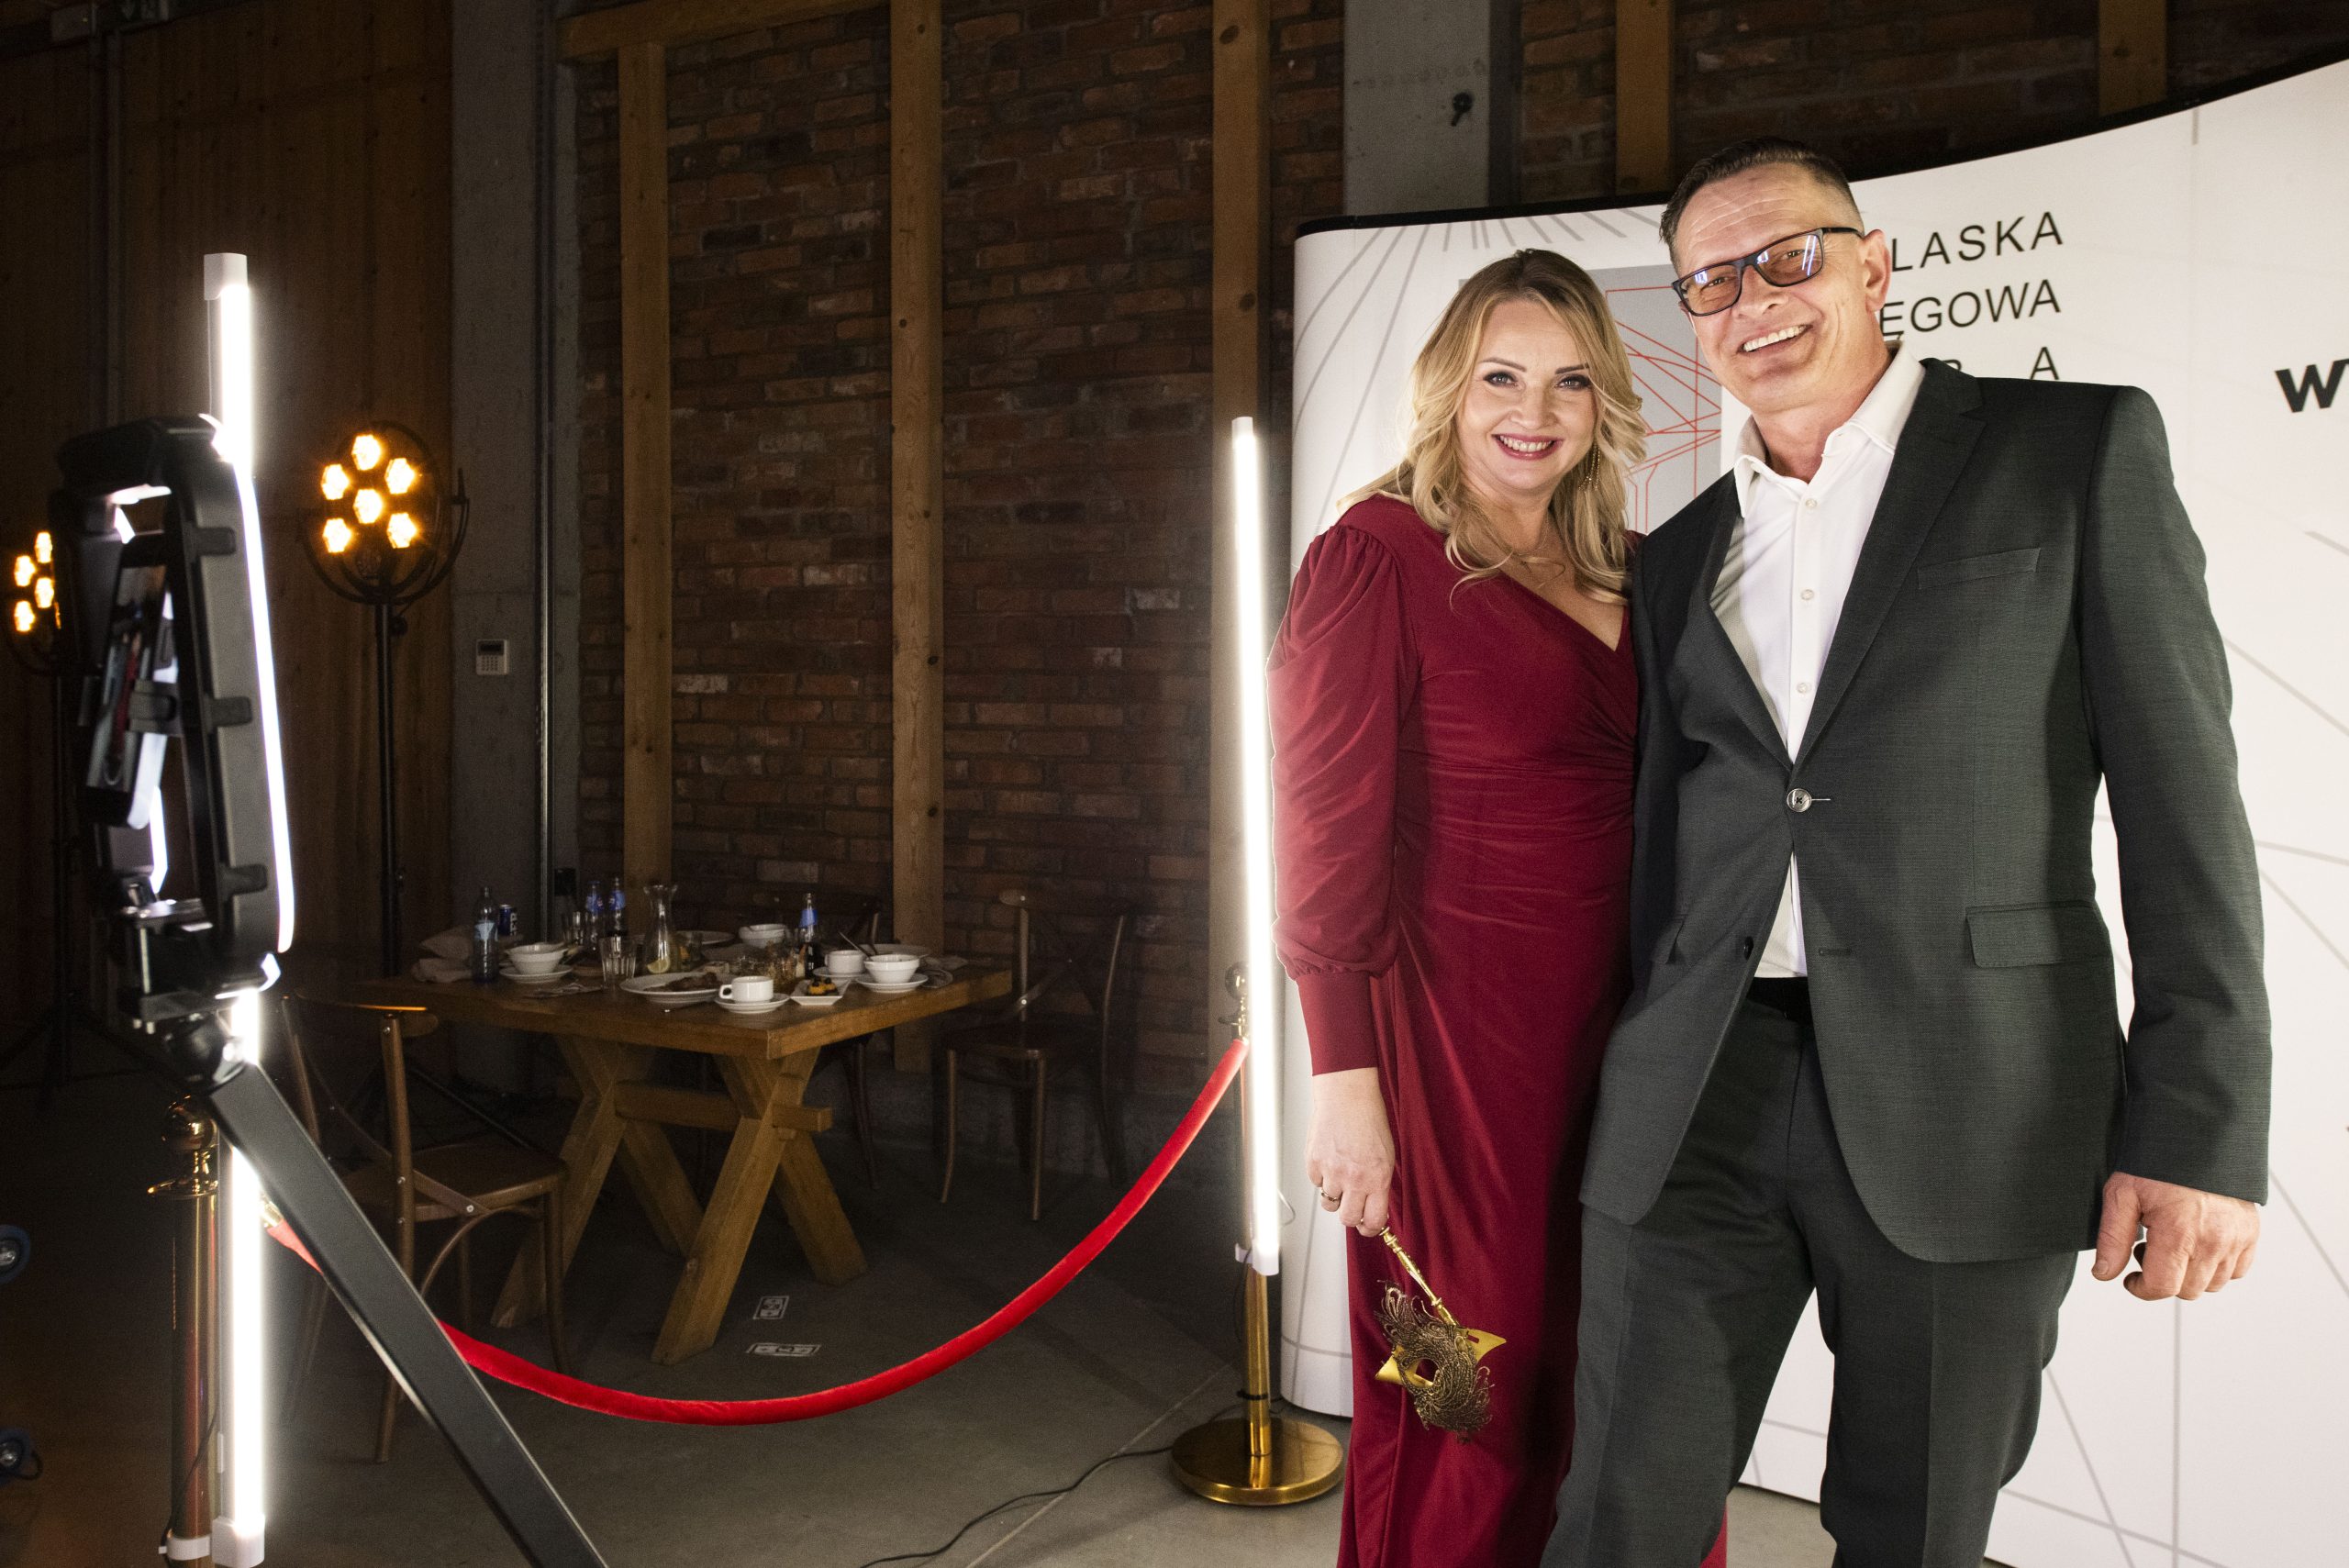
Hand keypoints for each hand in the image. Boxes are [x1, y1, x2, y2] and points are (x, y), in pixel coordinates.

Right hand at [1306, 1067, 1394, 1236]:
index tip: (1369, 1227)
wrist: (1347, 1096)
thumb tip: (1373, 1207)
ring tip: (1340, 1175)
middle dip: (1351, 1217)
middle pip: (1348, 1220)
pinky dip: (1322, 1177)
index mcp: (1377, 1179)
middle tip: (1352, 1207)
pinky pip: (1316, 1183)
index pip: (1373, 1220)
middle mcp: (1354, 1179)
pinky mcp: (1313, 1163)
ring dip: (1335, 1194)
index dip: (1371, 1228)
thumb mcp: (1386, 1156)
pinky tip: (1330, 1159)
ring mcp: (1332, 1172)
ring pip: (1329, 1203)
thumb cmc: (1369, 1120)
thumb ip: (1379, 1184)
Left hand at [2092, 1171, 2260, 1300]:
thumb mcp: (2122, 1195)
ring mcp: (2236, 1238)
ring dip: (2190, 1274)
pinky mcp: (2251, 1232)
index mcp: (2179, 1233)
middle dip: (2164, 1278)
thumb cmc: (2157, 1162)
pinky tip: (2198, 1244)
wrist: (2196, 1135)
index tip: (2131, 1279)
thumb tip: (2104, 1274)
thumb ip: (2112, 1239)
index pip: (2163, 1287)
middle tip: (2149, 1249)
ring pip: (2212, 1284)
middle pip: (2187, 1291)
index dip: (2141, 1289)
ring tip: (2173, 1243)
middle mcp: (2213, 1240)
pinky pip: (2236, 1270)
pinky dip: (2217, 1267)